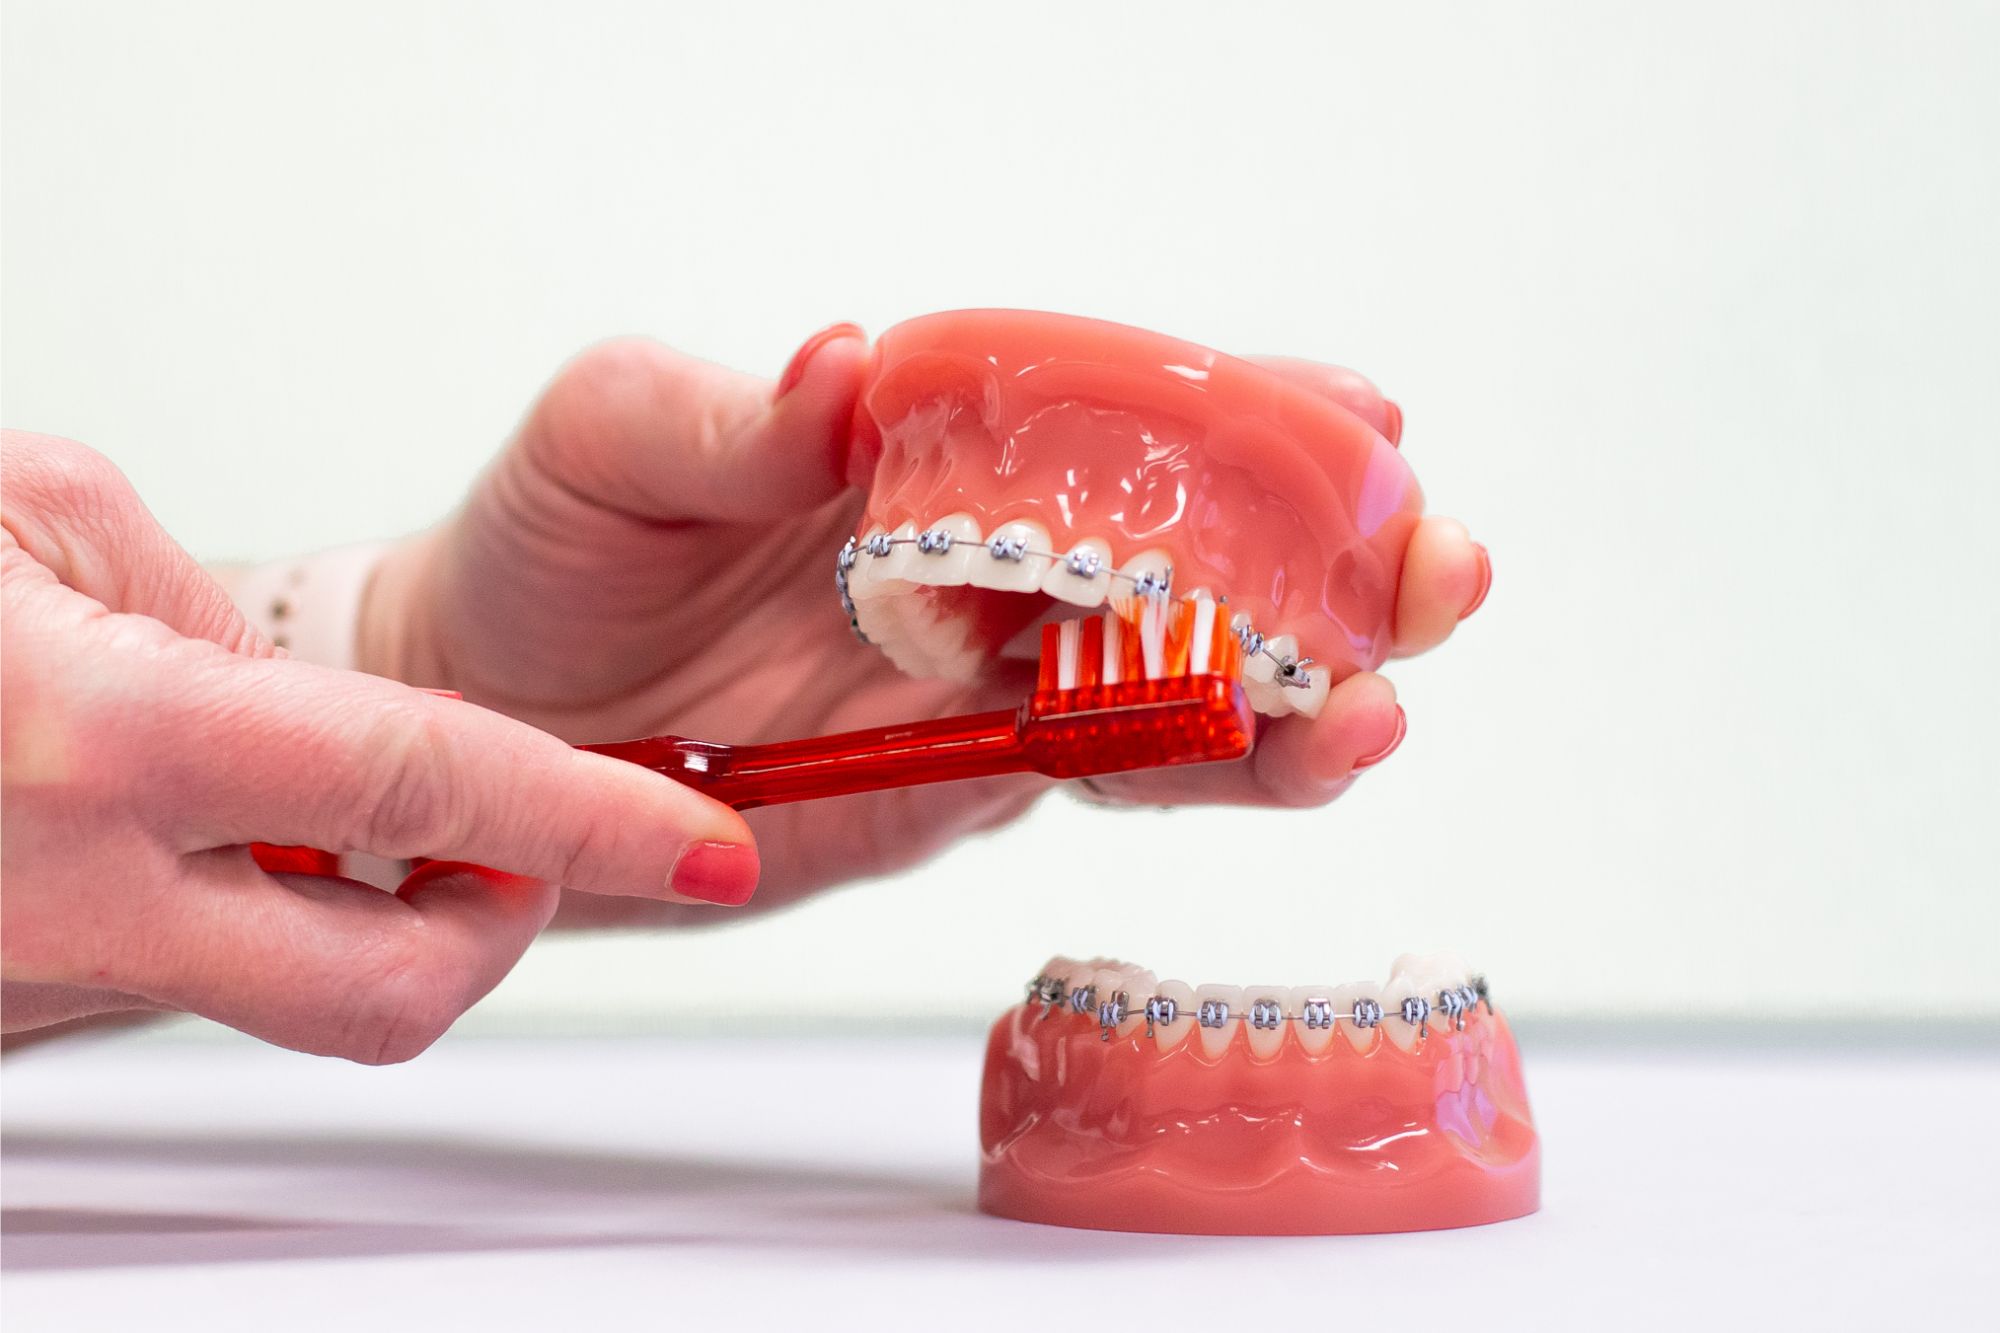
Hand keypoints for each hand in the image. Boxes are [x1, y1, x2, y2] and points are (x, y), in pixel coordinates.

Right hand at [0, 433, 757, 1058]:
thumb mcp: (27, 505)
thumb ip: (193, 600)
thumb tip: (280, 689)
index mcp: (107, 741)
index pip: (435, 794)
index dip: (600, 829)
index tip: (715, 850)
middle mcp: (79, 894)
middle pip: (392, 991)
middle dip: (495, 931)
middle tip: (510, 846)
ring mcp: (38, 978)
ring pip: (285, 995)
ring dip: (351, 911)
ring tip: (312, 802)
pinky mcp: (14, 1007)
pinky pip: (182, 977)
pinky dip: (235, 911)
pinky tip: (181, 823)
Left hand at [359, 329, 1489, 924]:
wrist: (496, 722)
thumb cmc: (551, 549)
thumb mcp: (612, 444)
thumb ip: (725, 414)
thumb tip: (845, 368)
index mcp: (938, 434)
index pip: (1125, 408)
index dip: (1253, 414)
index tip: (1361, 415)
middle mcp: (998, 548)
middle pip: (1206, 540)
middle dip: (1335, 553)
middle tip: (1436, 569)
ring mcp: (1006, 668)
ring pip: (1197, 667)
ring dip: (1306, 681)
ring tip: (1377, 699)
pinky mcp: (984, 776)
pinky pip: (1127, 767)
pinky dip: (1217, 770)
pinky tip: (1295, 763)